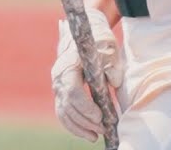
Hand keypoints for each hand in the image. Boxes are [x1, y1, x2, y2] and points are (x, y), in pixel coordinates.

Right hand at [51, 7, 122, 141]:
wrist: (85, 33)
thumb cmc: (100, 42)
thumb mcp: (110, 50)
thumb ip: (112, 66)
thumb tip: (113, 82)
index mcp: (69, 65)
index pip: (73, 92)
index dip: (86, 107)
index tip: (100, 117)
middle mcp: (59, 76)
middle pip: (68, 105)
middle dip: (85, 121)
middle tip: (103, 129)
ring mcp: (57, 85)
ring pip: (63, 112)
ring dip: (79, 127)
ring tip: (96, 136)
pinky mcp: (60, 92)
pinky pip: (62, 112)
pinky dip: (73, 125)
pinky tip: (87, 133)